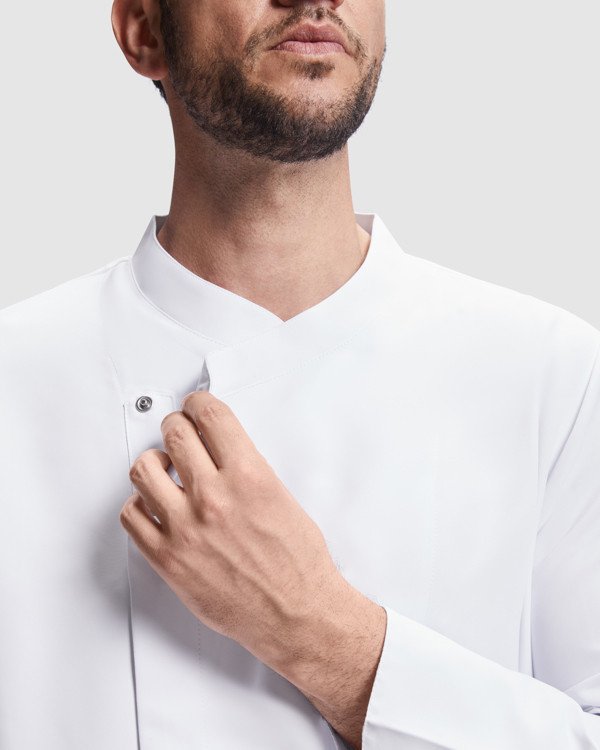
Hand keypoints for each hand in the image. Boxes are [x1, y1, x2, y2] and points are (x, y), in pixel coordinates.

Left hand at [120, 390, 347, 672]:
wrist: (296, 614)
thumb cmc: (298, 563)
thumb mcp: (283, 498)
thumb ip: (247, 470)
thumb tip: (220, 451)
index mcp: (249, 476)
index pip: (211, 417)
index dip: (199, 403)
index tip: (196, 405)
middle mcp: (214, 497)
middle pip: (175, 434)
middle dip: (177, 426)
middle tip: (180, 431)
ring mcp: (186, 528)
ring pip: (144, 470)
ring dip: (154, 461)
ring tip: (164, 467)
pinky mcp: (168, 559)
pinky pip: (132, 516)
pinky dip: (139, 503)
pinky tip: (155, 506)